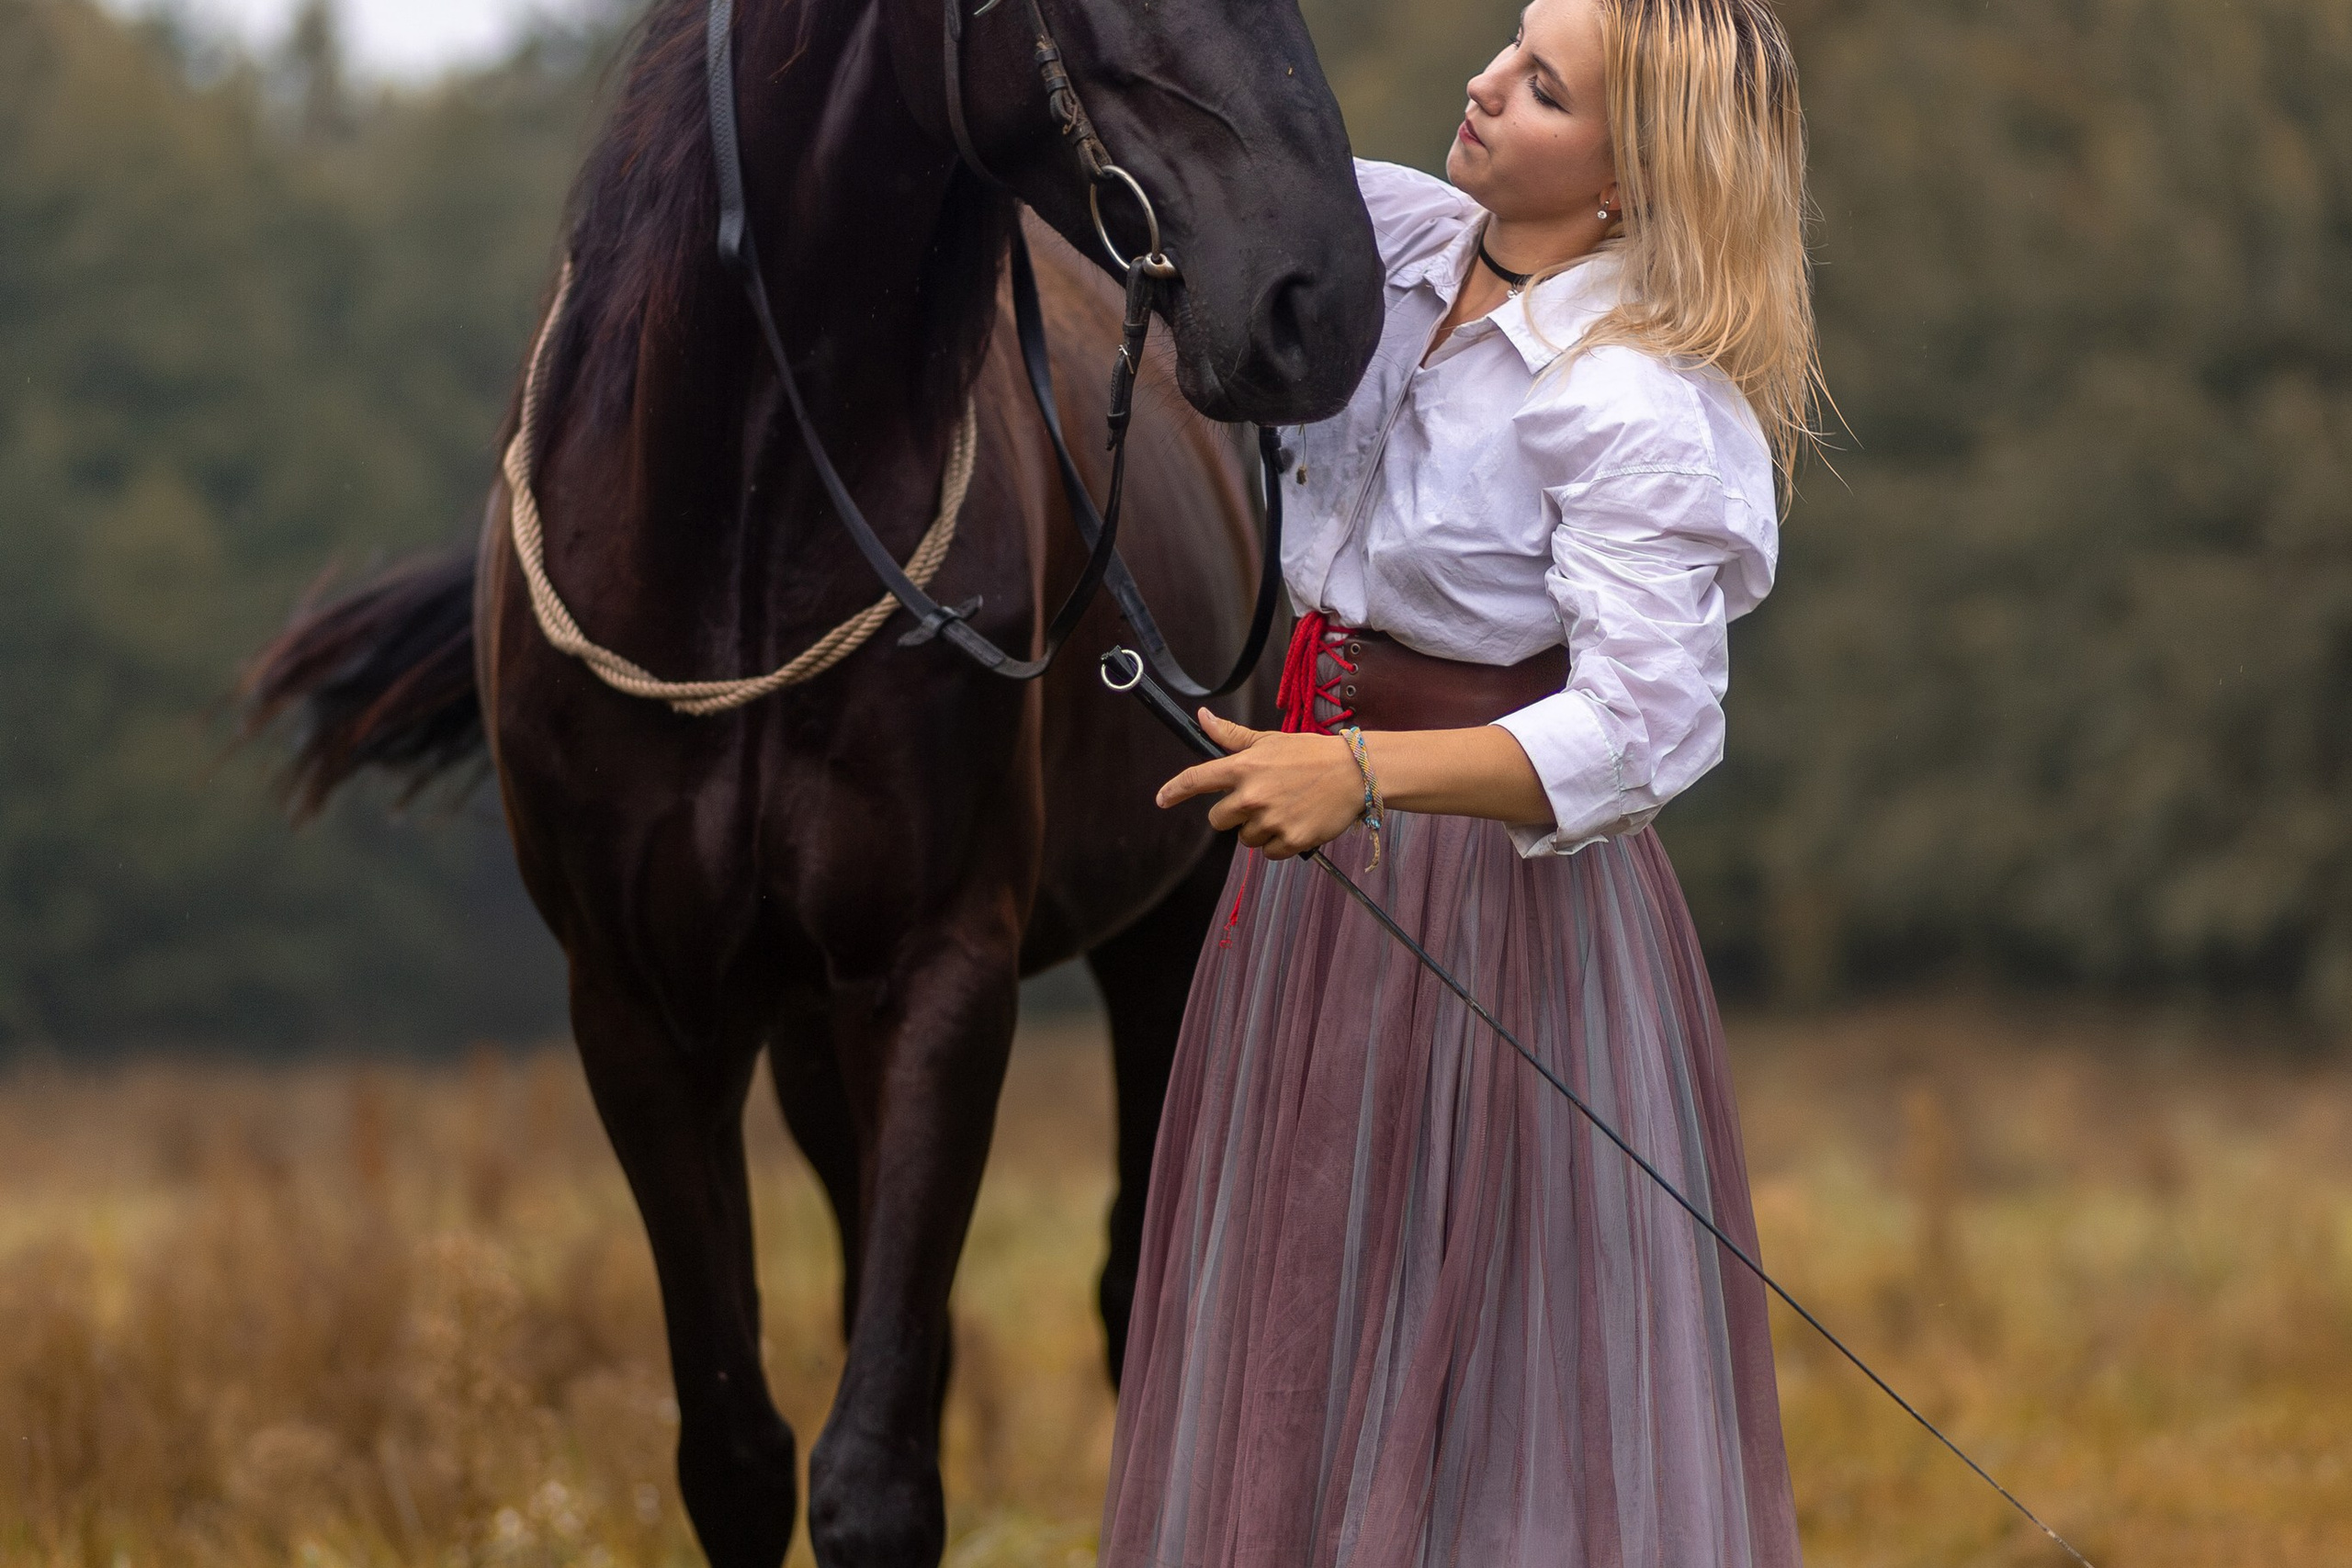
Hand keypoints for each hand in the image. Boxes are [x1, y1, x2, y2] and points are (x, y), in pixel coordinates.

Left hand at [1155, 710, 1366, 858]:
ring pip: (1245, 839)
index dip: (1174, 791)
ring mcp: (1270, 819)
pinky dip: (1278, 844)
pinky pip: (1268, 852)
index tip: (1161, 800)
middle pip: (1218, 820)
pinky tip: (1295, 824)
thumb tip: (1202, 718)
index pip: (1197, 779)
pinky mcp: (1289, 840)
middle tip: (1261, 802)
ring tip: (1284, 809)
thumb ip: (1231, 736)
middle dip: (1233, 815)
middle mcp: (1251, 795)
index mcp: (1243, 767)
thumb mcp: (1268, 740)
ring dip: (1258, 830)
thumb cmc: (1309, 754)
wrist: (1353, 773)